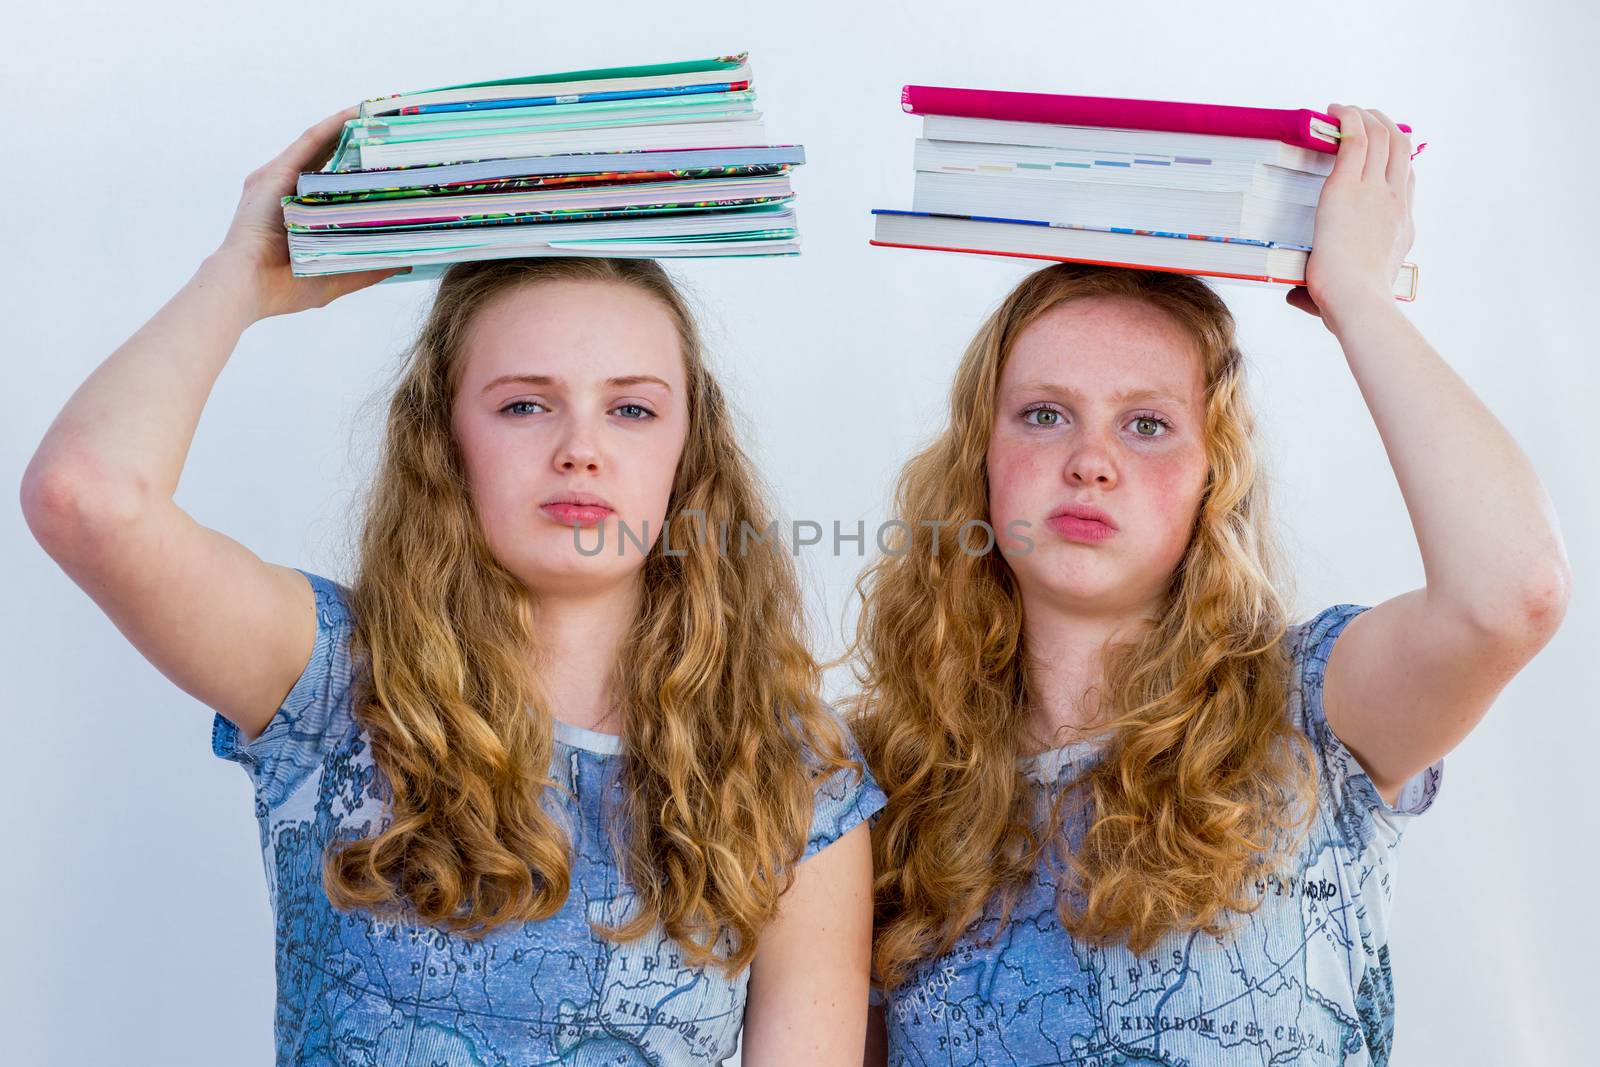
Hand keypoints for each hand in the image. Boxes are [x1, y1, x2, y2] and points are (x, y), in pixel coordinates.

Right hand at [212, 105, 406, 319]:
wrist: (248, 285)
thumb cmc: (285, 288)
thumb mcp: (337, 276)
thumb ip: (368, 265)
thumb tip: (405, 260)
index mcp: (302, 214)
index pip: (338, 186)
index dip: (363, 172)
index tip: (393, 162)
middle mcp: (290, 191)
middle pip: (330, 160)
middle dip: (358, 143)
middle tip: (391, 131)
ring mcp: (281, 179)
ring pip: (322, 144)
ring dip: (349, 127)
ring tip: (379, 113)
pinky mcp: (276, 171)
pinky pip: (311, 141)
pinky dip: (333, 126)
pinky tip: (355, 112)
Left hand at [1286, 104, 1415, 330]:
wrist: (1358, 300)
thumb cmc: (1351, 305)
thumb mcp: (1346, 290)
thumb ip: (1318, 289)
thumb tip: (1293, 297)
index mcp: (1402, 226)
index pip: (1406, 180)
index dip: (1396, 159)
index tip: (1382, 150)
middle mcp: (1395, 202)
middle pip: (1400, 148)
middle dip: (1384, 125)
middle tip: (1364, 117)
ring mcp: (1376, 192)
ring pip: (1382, 137)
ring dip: (1365, 117)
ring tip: (1345, 110)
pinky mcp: (1348, 187)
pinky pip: (1356, 140)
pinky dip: (1347, 120)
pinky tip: (1334, 111)